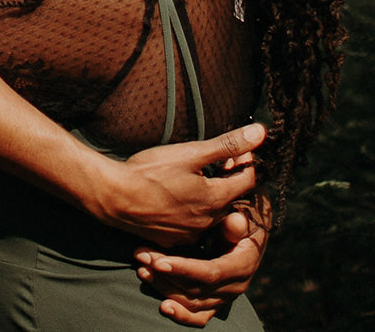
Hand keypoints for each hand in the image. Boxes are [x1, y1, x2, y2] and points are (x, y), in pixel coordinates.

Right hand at [92, 123, 262, 246]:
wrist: (114, 198)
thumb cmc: (150, 172)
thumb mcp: (191, 153)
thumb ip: (227, 145)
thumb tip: (260, 133)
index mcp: (216, 199)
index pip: (248, 180)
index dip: (246, 162)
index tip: (240, 149)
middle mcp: (208, 221)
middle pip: (229, 198)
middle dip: (228, 179)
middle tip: (217, 161)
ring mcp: (189, 234)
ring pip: (210, 214)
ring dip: (209, 197)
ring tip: (195, 179)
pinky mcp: (172, 240)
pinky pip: (191, 226)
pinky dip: (190, 211)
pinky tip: (176, 198)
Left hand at [138, 205, 265, 324]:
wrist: (247, 233)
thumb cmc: (240, 218)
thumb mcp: (242, 215)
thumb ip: (236, 221)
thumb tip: (236, 221)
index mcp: (243, 264)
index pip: (210, 273)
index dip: (184, 269)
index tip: (159, 263)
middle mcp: (235, 286)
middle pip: (195, 288)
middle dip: (165, 274)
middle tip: (141, 256)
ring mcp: (225, 297)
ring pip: (192, 302)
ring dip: (164, 288)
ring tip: (142, 270)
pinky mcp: (215, 303)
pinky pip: (199, 317)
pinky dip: (181, 314)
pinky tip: (164, 307)